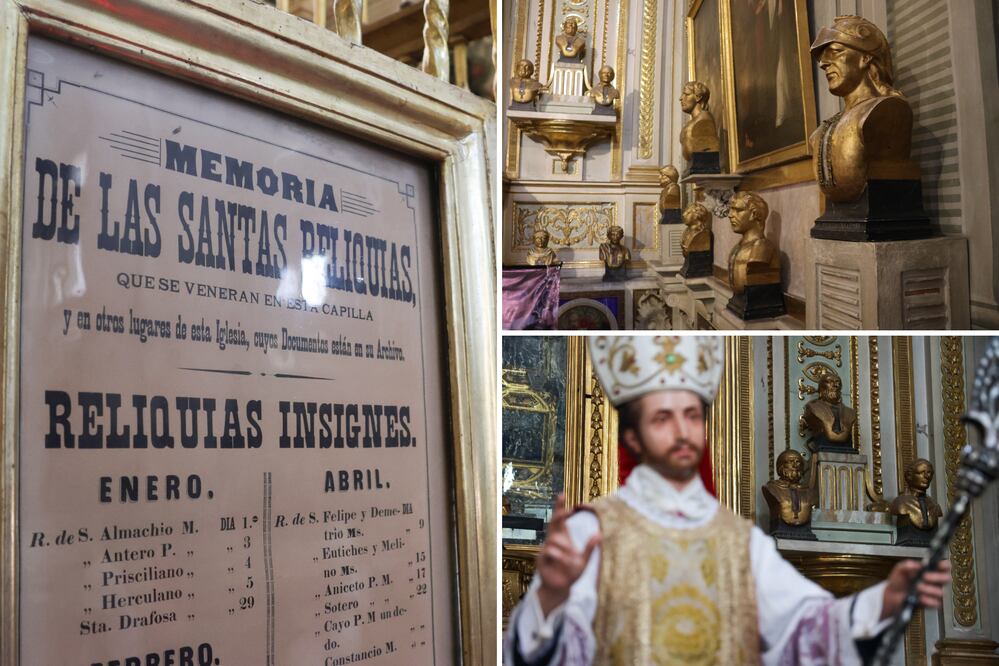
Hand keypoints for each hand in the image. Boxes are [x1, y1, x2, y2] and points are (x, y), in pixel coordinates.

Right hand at [535, 494, 600, 616]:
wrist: (561, 589)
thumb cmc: (570, 573)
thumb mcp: (583, 561)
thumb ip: (589, 548)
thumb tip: (599, 534)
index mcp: (563, 538)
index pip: (560, 519)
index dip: (560, 507)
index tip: (562, 494)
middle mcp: (553, 541)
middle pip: (553, 523)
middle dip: (559, 514)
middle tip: (567, 510)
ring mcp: (546, 549)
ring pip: (554, 540)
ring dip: (565, 547)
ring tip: (572, 558)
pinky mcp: (541, 559)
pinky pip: (550, 551)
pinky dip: (560, 556)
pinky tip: (565, 562)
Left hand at [881, 559, 951, 619]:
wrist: (894, 595)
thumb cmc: (899, 581)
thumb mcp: (900, 570)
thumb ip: (907, 565)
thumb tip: (916, 565)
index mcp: (929, 570)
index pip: (944, 566)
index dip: (945, 565)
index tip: (940, 565)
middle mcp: (935, 581)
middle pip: (946, 578)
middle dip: (936, 577)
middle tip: (925, 576)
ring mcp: (934, 592)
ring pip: (940, 592)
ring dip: (928, 589)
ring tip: (918, 587)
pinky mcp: (932, 603)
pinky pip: (936, 603)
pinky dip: (927, 600)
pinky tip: (920, 597)